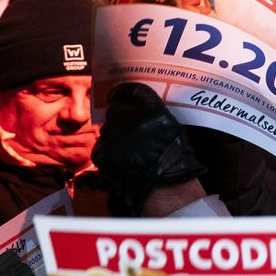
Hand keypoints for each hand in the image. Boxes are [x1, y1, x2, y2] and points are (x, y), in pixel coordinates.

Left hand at [92, 82, 207, 214]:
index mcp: (150, 108)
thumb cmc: (174, 157)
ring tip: (129, 150)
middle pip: (115, 109)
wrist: (164, 186)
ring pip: (107, 129)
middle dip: (118, 116)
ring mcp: (114, 135)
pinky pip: (102, 146)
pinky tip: (123, 160)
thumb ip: (153, 113)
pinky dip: (109, 152)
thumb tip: (135, 104)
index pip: (130, 90)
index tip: (117, 95)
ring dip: (114, 136)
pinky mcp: (102, 151)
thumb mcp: (172, 126)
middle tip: (126, 129)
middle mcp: (130, 118)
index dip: (122, 91)